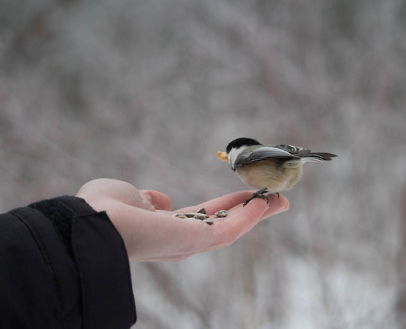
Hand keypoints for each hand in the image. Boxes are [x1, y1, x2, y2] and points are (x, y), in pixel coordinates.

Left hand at [76, 179, 288, 260]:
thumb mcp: (129, 196)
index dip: (230, 206)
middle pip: (227, 224)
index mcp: (168, 229)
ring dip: (258, 214)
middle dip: (253, 212)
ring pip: (234, 229)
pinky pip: (230, 230)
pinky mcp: (197, 242)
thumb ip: (148, 199)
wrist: (92, 222)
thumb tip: (160, 200)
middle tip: (277, 199)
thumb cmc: (103, 208)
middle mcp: (183, 240)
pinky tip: (264, 203)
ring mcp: (191, 243)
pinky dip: (250, 217)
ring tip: (280, 200)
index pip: (207, 217)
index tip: (248, 196)